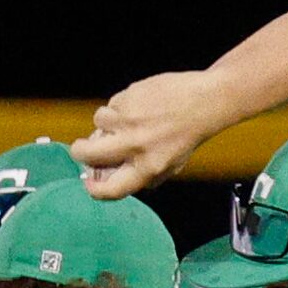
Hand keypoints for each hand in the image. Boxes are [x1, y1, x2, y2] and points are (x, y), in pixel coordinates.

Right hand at [71, 69, 234, 199]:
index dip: (93, 188)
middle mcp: (135, 146)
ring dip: (106, 122)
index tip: (89, 182)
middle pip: (87, 153)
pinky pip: (112, 103)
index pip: (109, 189)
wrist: (207, 101)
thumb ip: (143, 176)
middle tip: (82, 148)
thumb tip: (110, 178)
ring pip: (98, 122)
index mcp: (147, 168)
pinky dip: (121, 105)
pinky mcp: (130, 97)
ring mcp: (130, 120)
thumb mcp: (171, 165)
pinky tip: (140, 105)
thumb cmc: (189, 134)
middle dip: (79, 151)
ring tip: (126, 119)